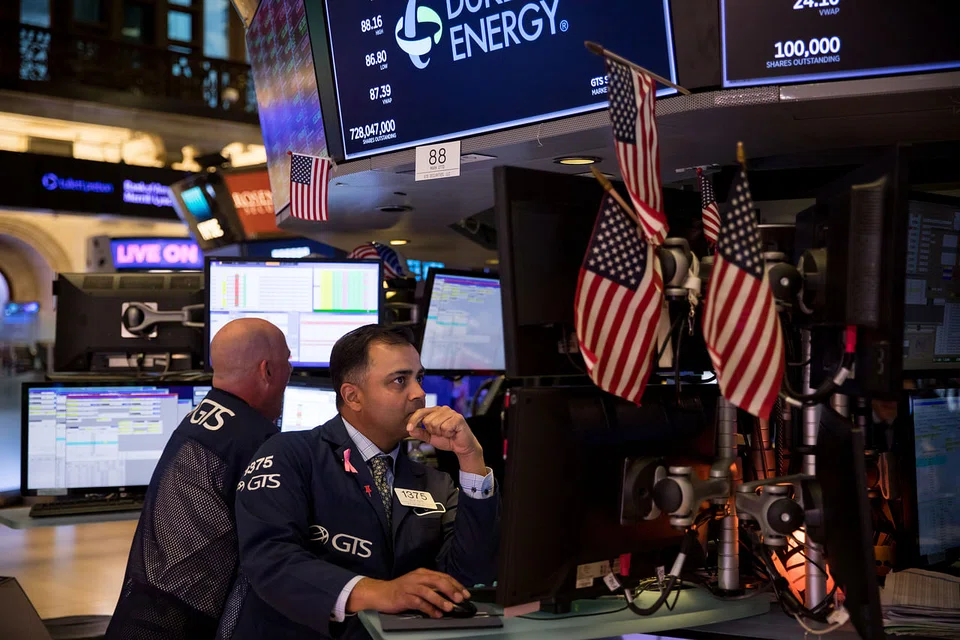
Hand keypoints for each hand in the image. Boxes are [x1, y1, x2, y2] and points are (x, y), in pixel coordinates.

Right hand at [346, 568, 470, 617]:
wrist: (380, 593)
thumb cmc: (401, 590)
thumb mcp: (418, 584)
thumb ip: (432, 587)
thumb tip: (451, 596)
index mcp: (423, 572)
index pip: (443, 576)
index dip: (456, 585)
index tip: (465, 593)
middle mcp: (417, 577)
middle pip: (437, 581)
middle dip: (451, 590)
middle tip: (460, 599)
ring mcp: (410, 586)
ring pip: (428, 591)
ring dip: (440, 600)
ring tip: (450, 608)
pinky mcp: (404, 597)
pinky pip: (418, 603)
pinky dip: (429, 609)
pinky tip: (436, 614)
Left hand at [405, 407, 482, 463]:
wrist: (462, 446)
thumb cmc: (448, 439)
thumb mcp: (430, 437)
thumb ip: (420, 433)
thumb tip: (410, 430)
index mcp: (435, 411)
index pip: (420, 412)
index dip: (414, 420)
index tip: (408, 428)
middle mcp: (443, 409)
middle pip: (427, 420)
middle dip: (432, 431)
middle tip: (441, 433)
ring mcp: (451, 412)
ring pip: (435, 424)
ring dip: (441, 433)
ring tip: (447, 433)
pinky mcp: (458, 418)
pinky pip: (445, 427)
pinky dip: (448, 434)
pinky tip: (452, 433)